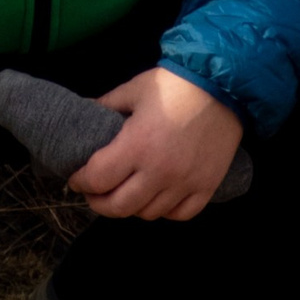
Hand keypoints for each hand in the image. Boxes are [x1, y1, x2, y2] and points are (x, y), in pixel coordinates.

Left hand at [70, 68, 243, 222]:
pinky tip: (157, 198)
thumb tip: (82, 110)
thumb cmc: (175, 84)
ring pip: (148, 213)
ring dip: (131, 206)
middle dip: (99, 202)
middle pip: (119, 206)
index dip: (80, 181)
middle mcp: (159, 171)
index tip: (76, 179)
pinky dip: (165, 211)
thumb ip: (106, 105)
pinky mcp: (207, 186)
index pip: (98, 179)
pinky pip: (180, 214)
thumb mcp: (134, 89)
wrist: (223, 85)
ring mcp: (185, 183)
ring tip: (125, 194)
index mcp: (137, 145)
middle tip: (94, 194)